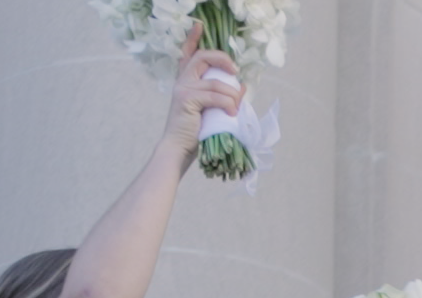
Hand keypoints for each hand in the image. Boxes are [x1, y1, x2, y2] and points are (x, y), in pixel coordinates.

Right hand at [162, 31, 244, 164]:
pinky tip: (232, 113)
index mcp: (186, 80)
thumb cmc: (195, 131)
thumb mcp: (211, 110)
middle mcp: (182, 80)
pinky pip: (214, 96)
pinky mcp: (187, 100)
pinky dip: (227, 104)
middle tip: (235, 70)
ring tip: (236, 108)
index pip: (187, 53)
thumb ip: (222, 96)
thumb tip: (242, 86)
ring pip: (215, 82)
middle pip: (203, 57)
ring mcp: (183, 89)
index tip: (199, 25)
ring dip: (232, 95)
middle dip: (222, 59)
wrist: (178, 148)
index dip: (193, 38)